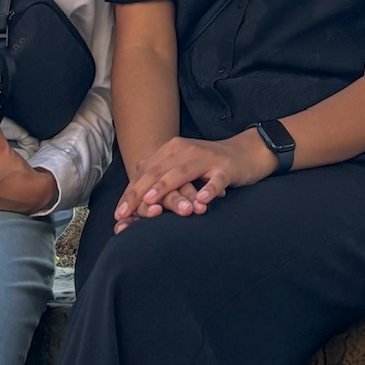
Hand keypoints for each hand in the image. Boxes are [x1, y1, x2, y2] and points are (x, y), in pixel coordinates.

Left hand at [115, 130, 274, 225]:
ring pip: (183, 172)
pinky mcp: (225, 168)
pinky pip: (216, 180)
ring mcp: (207, 158)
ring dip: (166, 187)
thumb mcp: (182, 168)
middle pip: (158, 171)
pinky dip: (209, 190)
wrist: (246, 153)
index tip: (118, 214)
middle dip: (139, 193)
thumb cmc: (209, 166)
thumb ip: (162, 180)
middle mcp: (186, 151)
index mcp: (172, 150)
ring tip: (152, 202)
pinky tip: (202, 202)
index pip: (146, 172)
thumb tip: (136, 203)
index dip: (130, 192)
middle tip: (125, 213)